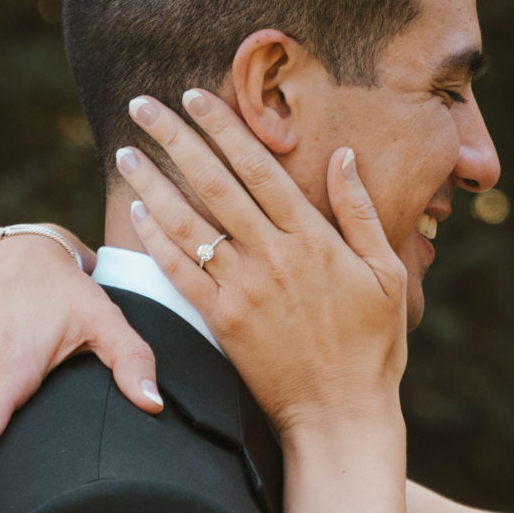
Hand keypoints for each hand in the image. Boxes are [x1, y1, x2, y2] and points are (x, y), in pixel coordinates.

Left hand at [118, 91, 407, 437]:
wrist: (341, 415)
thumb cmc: (372, 348)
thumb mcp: (387, 275)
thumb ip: (361, 213)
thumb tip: (344, 156)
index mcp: (314, 239)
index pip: (259, 168)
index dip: (224, 128)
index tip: (195, 96)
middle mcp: (274, 256)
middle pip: (215, 183)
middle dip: (176, 137)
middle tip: (142, 103)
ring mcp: (245, 290)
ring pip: (189, 223)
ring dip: (153, 181)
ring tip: (126, 149)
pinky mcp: (224, 323)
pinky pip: (182, 273)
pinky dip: (157, 240)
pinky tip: (138, 211)